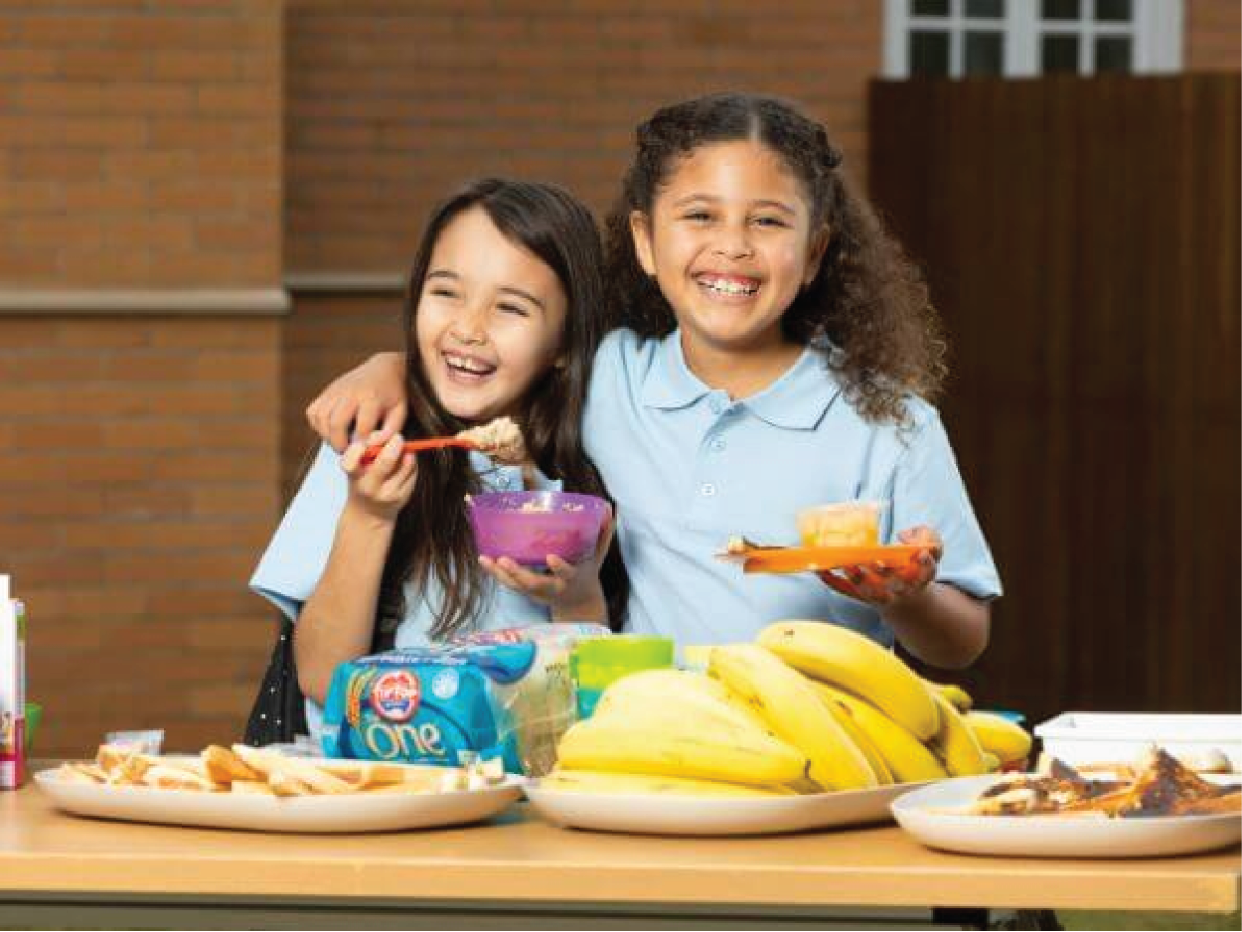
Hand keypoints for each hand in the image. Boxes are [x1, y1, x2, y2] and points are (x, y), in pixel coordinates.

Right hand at [306, 352, 407, 452]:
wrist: (382, 369)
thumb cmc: (392, 395)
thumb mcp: (400, 412)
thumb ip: (390, 432)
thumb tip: (371, 445)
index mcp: (371, 397)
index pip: (362, 428)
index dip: (362, 445)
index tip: (364, 452)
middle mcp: (350, 392)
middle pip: (336, 423)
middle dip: (339, 444)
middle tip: (346, 452)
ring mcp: (335, 391)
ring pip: (321, 418)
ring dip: (326, 436)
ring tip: (339, 442)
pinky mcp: (326, 392)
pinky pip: (313, 412)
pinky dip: (318, 425)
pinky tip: (330, 430)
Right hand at [341, 431, 417, 523]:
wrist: (369, 515)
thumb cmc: (362, 481)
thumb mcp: (356, 466)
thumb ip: (367, 448)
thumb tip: (389, 435)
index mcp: (354, 476)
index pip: (352, 460)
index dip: (361, 447)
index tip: (371, 442)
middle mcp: (369, 487)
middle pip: (386, 460)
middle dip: (395, 443)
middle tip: (397, 438)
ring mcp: (388, 494)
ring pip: (406, 462)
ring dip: (406, 452)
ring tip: (401, 453)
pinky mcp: (403, 497)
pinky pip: (413, 471)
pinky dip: (411, 463)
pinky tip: (404, 466)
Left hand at [479, 509, 614, 621]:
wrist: (578, 604)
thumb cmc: (586, 573)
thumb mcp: (598, 556)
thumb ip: (603, 534)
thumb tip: (609, 509)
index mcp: (572, 578)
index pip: (567, 574)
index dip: (559, 567)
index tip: (551, 557)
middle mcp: (553, 588)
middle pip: (533, 584)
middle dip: (518, 574)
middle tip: (504, 559)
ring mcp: (537, 592)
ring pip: (516, 586)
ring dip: (499, 574)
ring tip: (485, 559)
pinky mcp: (526, 592)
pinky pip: (509, 584)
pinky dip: (495, 573)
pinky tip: (484, 560)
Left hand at [817, 525, 941, 605]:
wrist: (906, 599)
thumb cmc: (915, 566)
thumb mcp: (931, 549)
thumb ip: (927, 536)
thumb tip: (903, 536)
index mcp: (920, 578)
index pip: (926, 572)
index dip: (924, 563)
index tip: (920, 553)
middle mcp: (901, 590)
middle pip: (895, 585)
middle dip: (883, 573)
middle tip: (871, 561)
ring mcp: (881, 596)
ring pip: (870, 592)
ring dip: (857, 579)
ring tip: (845, 564)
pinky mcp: (862, 596)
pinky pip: (846, 591)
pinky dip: (832, 581)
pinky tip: (820, 569)